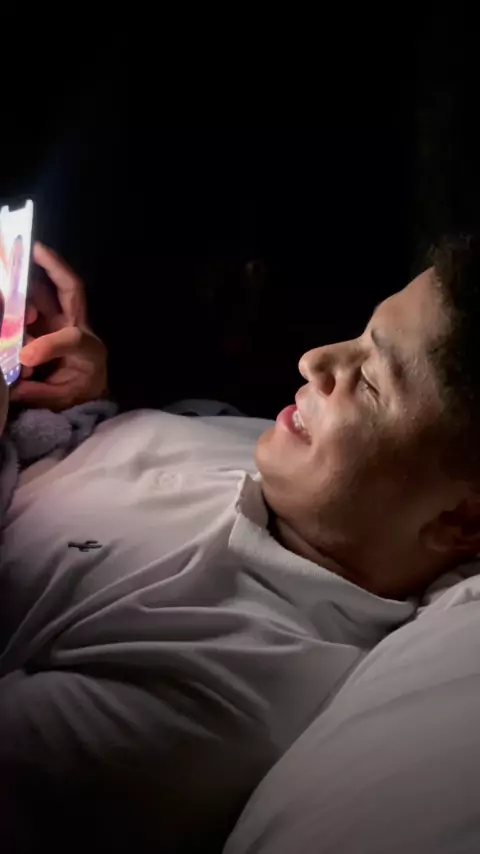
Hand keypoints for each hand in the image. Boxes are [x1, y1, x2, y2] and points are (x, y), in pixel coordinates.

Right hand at [10, 243, 107, 410]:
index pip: (72, 338)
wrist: (88, 393)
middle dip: (54, 267)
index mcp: (88, 349)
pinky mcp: (45, 322)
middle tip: (32, 248)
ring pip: (45, 292)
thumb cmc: (79, 392)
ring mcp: (60, 320)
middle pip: (70, 290)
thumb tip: (15, 385)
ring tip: (9, 272)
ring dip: (26, 283)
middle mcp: (76, 326)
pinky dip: (17, 294)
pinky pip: (32, 300)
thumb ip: (39, 391)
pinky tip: (7, 286)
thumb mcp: (64, 397)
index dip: (48, 344)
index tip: (25, 357)